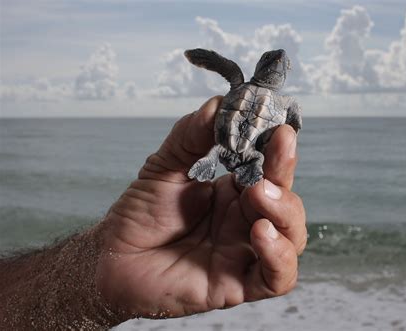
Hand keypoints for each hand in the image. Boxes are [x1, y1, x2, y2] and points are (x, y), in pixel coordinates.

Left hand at [96, 96, 306, 318]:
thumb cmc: (140, 214)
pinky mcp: (238, 284)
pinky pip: (277, 277)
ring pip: (292, 236)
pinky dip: (278, 255)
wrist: (114, 258)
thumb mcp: (164, 166)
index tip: (278, 129)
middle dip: (283, 176)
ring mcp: (244, 252)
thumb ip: (191, 136)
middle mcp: (245, 221)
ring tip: (258, 195)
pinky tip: (260, 233)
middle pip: (288, 200)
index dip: (278, 150)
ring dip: (284, 212)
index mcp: (234, 192)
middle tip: (269, 158)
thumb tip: (217, 104)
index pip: (270, 169)